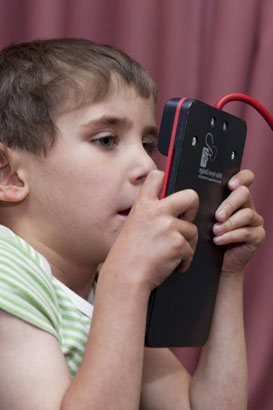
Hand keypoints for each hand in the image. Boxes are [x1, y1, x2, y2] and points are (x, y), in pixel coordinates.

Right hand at [105, 170, 198, 289]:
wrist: (125, 277)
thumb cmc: (126, 258)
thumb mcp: (132, 227)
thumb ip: (149, 217)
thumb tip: (169, 215)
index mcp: (143, 206)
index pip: (156, 177)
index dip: (165, 179)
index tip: (168, 188)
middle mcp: (157, 211)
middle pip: (190, 196)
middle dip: (193, 208)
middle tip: (187, 220)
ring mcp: (169, 226)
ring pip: (192, 230)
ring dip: (186, 244)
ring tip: (170, 255)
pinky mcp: (178, 243)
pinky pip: (190, 250)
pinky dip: (184, 261)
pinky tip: (171, 265)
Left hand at [213, 169, 264, 276]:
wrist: (216, 263)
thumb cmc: (207, 238)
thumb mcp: (203, 218)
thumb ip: (203, 205)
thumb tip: (190, 194)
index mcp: (235, 197)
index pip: (245, 178)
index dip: (240, 177)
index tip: (230, 185)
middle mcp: (247, 206)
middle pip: (244, 194)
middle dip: (229, 204)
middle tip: (217, 216)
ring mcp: (254, 220)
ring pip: (246, 214)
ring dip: (229, 223)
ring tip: (215, 232)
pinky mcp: (258, 235)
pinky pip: (247, 232)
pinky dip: (231, 236)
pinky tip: (219, 240)